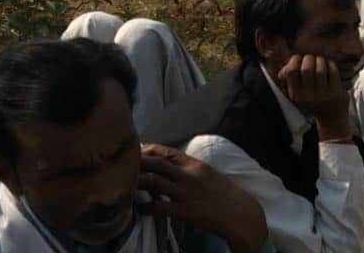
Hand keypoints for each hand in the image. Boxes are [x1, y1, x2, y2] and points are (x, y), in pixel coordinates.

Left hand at [137, 144, 267, 252]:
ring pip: (154, 182)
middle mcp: (190, 175)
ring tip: (126, 187)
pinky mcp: (186, 210)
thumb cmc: (225, 194)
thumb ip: (190, 170)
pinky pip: (160, 207)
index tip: (136, 154)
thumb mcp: (209, 174)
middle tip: (123, 168)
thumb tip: (170, 168)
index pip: (167, 152)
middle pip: (156, 164)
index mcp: (196, 165)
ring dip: (137, 184)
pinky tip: (139, 209)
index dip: (148, 151)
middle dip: (137, 164)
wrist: (240, 213)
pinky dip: (146, 207)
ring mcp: (187, 193)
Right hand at [277, 54, 351, 140]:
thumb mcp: (298, 93)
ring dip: (321, 60)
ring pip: (320, 69)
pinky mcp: (335, 92)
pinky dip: (331, 65)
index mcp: (296, 94)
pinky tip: (329, 66)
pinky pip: (333, 71)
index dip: (295, 60)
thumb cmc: (313, 99)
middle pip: (307, 68)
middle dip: (310, 58)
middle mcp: (308, 95)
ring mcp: (322, 94)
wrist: (331, 118)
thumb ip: (290, 80)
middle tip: (312, 59)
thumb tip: (284, 67)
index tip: (299, 60)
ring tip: (321, 61)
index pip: (291, 71)